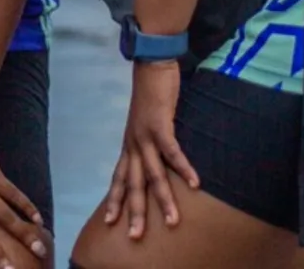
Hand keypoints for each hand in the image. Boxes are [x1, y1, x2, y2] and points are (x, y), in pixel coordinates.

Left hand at [103, 60, 198, 239]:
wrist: (150, 66)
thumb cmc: (151, 96)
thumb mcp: (145, 125)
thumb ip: (148, 144)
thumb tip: (156, 161)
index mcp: (129, 145)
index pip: (118, 178)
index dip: (114, 200)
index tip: (109, 222)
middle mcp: (133, 144)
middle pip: (132, 184)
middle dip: (134, 212)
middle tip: (135, 236)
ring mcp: (144, 136)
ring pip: (152, 175)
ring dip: (163, 199)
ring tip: (173, 220)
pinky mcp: (160, 125)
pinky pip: (172, 152)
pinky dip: (183, 168)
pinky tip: (194, 184)